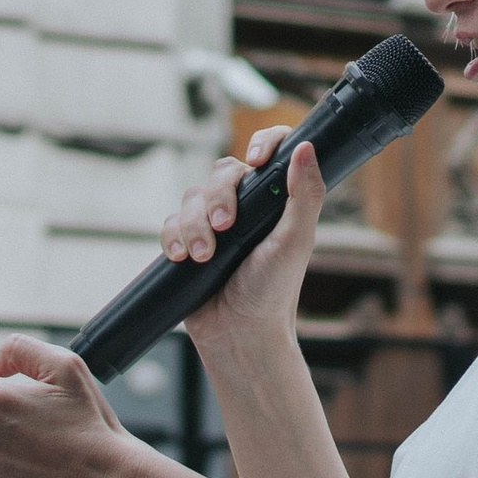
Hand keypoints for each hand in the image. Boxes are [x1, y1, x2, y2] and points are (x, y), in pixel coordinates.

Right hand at [156, 133, 325, 366]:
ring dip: (194, 225)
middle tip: (225, 227)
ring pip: (193, 197)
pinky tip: (182, 257)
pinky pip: (171, 222)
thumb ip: (305, 194)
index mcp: (274, 202)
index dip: (263, 143)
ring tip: (202, 256)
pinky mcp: (188, 243)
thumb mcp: (296, 241)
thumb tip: (307, 146)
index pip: (270, 153)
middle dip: (219, 198)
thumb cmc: (274, 292)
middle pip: (222, 173)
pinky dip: (173, 237)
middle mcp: (245, 208)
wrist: (239, 334)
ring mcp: (214, 225)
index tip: (257, 161)